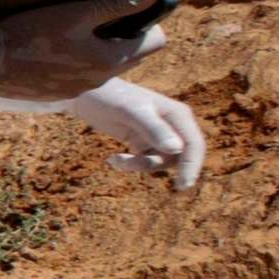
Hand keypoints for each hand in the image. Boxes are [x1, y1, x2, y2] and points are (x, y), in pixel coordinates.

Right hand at [0, 0, 167, 100]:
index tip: (127, 9)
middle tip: (100, 17)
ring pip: (106, 67)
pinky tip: (53, 49)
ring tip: (74, 32)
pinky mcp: (59, 93)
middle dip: (126, 36)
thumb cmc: (30, 34)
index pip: (155, 43)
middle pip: (133, 56)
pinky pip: (82, 77)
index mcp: (110, 59)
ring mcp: (79, 89)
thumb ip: (118, 4)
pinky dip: (77, 62)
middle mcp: (101, 80)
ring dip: (100, 50)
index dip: (147, 23)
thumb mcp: (76, 13)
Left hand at [72, 79, 205, 189]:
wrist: (85, 93)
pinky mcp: (143, 143)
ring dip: (139, 165)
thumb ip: (153, 128)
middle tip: (141, 171)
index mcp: (177, 114)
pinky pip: (146, 161)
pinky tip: (112, 159)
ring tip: (115, 159)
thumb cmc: (109, 96)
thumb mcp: (130, 111)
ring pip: (161, 162)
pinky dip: (131, 164)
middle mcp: (173, 125)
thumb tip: (176, 149)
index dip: (192, 165)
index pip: (193, 144)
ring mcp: (158, 136)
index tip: (183, 184)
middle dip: (158, 166)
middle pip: (180, 157)